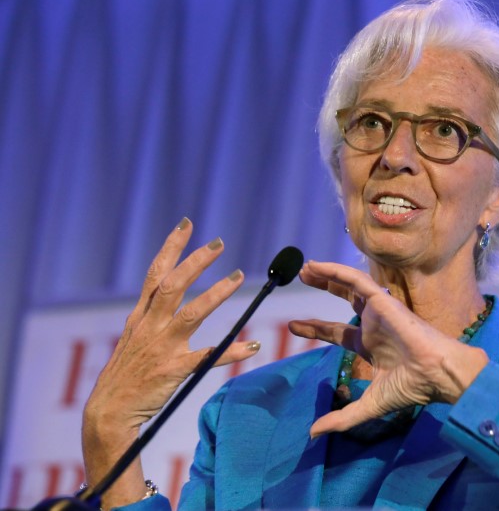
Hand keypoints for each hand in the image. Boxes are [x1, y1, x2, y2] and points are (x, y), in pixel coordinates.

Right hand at [82, 218, 258, 505]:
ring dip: (216, 293)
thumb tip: (162, 297)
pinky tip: (252, 346)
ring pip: (191, 313)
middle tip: (219, 243)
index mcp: (140, 317)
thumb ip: (148, 317)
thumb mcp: (131, 338)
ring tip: (237, 276)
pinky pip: (208, 358)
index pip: (156, 274)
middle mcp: (150, 327)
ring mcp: (162, 347)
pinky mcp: (174, 370)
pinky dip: (232, 351)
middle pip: (173, 285)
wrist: (108, 412)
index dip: (171, 247)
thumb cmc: (124, 376)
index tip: (186, 225)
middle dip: (196, 261)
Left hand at [288, 261, 487, 437]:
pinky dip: (337, 272)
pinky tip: (318, 267)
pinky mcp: (383, 301)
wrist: (435, 375)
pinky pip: (357, 280)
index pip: (337, 332)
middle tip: (301, 276)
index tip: (292, 325)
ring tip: (305, 267)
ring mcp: (379, 311)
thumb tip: (313, 432)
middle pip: (343, 299)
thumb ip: (341, 417)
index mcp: (371, 344)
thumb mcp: (368, 406)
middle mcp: (374, 324)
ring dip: (327, 275)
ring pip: (349, 285)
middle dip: (323, 287)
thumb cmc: (410, 388)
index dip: (315, 327)